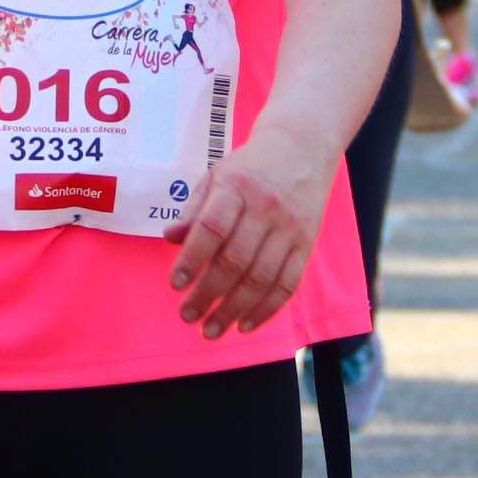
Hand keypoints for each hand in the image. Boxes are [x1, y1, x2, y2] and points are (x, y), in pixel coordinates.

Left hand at [163, 133, 330, 338]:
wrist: (303, 148)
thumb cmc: (250, 167)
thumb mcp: (217, 176)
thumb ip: (194, 209)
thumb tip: (170, 239)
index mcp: (237, 187)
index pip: (212, 227)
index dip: (193, 258)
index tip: (175, 284)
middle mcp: (266, 207)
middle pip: (236, 260)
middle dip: (209, 294)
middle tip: (188, 315)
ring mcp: (290, 227)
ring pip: (262, 278)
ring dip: (234, 309)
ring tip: (211, 329)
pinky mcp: (307, 243)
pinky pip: (288, 283)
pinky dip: (266, 309)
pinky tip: (245, 324)